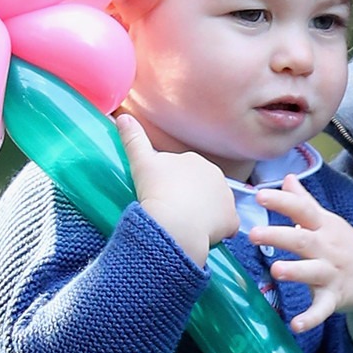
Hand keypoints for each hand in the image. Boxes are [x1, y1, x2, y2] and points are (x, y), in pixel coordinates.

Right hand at [116, 113, 238, 266]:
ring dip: (205, 215)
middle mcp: (216, 175)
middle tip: (172, 212)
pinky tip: (204, 236)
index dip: (174, 186)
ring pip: (215, 207)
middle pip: (202, 189)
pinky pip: (226, 225)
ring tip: (185, 226)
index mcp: (194, 160)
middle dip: (191, 199)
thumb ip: (133, 139)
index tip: (163, 196)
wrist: (174, 221)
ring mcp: (226, 197)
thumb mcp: (142, 163)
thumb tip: (122, 116)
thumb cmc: (157, 190)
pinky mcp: (231, 219)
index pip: (185, 173)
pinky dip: (219, 231)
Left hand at [249, 173, 352, 332]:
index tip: (260, 194)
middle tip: (253, 233)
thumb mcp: (328, 220)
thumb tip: (287, 178)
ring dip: (295, 271)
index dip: (282, 201)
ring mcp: (332, 273)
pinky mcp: (335, 297)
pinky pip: (322, 308)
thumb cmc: (345, 244)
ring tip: (275, 269)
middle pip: (303, 240)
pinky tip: (296, 325)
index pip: (302, 210)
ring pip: (312, 272)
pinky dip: (310, 318)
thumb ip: (304, 201)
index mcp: (323, 227)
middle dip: (279, 236)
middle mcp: (327, 248)